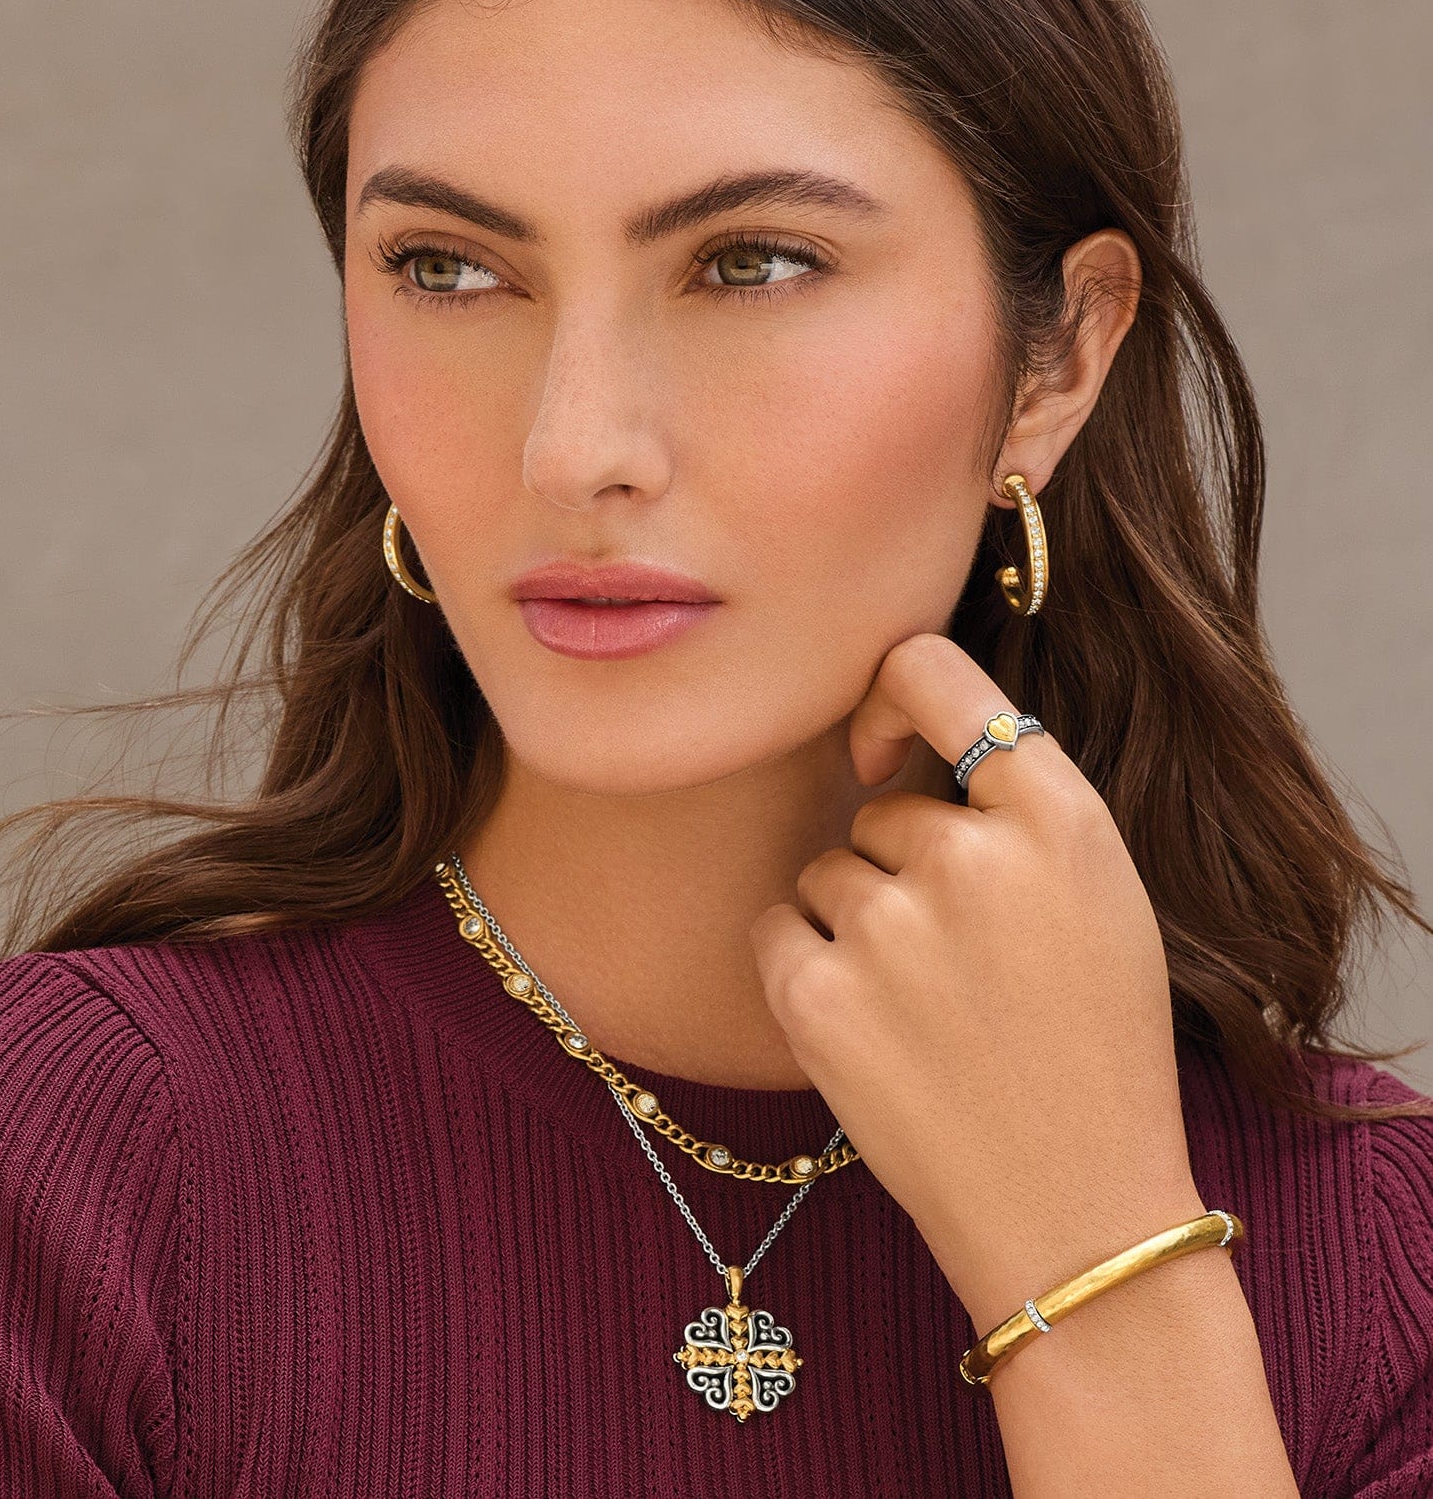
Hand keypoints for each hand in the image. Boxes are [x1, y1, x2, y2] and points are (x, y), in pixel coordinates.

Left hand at [746, 632, 1207, 1330]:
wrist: (1072, 1209)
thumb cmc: (1092, 1050)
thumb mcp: (1101, 899)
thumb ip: (1017, 808)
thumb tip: (901, 746)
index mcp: (1058, 817)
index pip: (932, 671)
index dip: (886, 697)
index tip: (872, 748)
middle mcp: (969, 855)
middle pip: (879, 812)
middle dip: (902, 872)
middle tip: (962, 967)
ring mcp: (887, 926)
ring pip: (827, 875)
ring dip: (856, 926)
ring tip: (926, 1012)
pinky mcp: (816, 995)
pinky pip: (778, 929)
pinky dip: (806, 969)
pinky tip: (872, 1033)